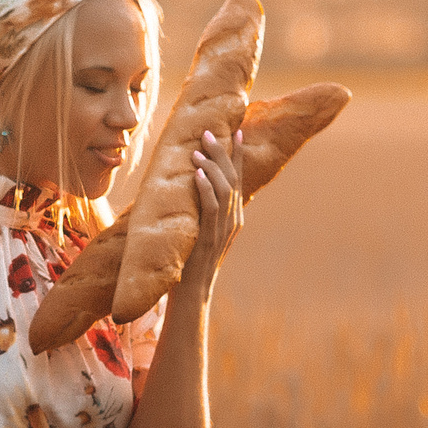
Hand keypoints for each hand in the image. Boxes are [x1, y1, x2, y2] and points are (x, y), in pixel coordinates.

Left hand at [178, 127, 244, 293]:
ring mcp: (223, 230)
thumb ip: (201, 212)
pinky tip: (198, 173)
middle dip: (224, 153)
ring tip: (200, 149)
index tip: (238, 131)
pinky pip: (211, 208)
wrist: (192, 296)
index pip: (238, 180)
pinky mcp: (209, 238)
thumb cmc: (189, 265)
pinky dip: (206, 188)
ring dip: (212, 167)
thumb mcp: (199, 233)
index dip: (238, 155)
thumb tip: (189, 187)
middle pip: (233, 179)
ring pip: (224, 190)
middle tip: (210, 132)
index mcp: (234, 218)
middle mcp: (233, 221)